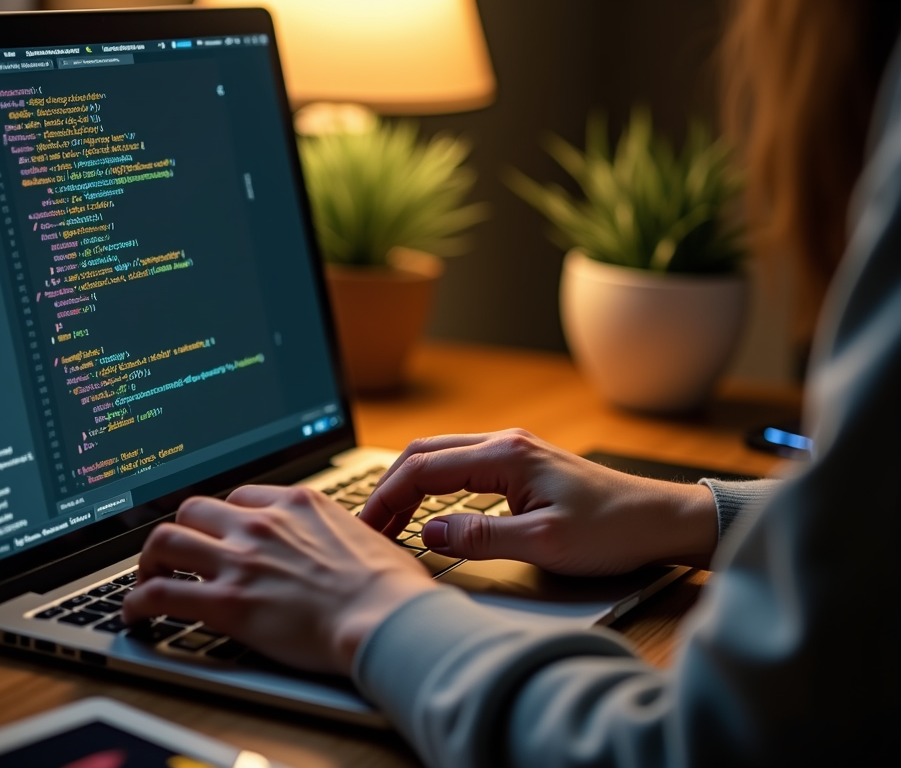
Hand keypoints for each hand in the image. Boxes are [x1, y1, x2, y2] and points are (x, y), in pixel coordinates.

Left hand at [122, 486, 437, 674]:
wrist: (386, 618)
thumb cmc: (390, 587)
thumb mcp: (367, 535)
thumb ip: (340, 530)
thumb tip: (348, 540)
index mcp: (298, 503)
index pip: (240, 497)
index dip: (224, 518)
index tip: (220, 534)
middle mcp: (262, 523)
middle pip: (195, 509)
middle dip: (183, 531)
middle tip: (179, 554)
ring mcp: (241, 560)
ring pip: (166, 541)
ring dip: (149, 560)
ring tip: (147, 578)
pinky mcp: (226, 603)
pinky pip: (159, 594)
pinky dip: (137, 603)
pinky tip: (135, 614)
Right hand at [360, 429, 717, 575]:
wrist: (659, 519)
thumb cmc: (612, 530)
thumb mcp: (544, 543)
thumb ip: (481, 537)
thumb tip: (428, 533)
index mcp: (505, 455)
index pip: (423, 468)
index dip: (386, 498)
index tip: (366, 529)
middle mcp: (504, 444)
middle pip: (423, 454)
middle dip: (388, 487)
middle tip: (367, 526)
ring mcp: (512, 451)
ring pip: (440, 457)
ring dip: (408, 485)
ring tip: (387, 521)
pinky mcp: (520, 466)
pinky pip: (460, 467)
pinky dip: (432, 486)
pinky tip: (426, 511)